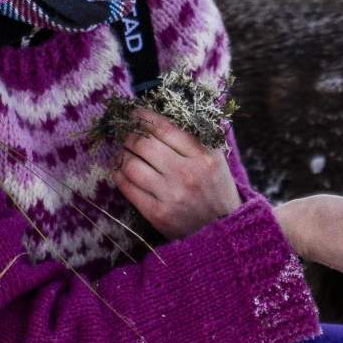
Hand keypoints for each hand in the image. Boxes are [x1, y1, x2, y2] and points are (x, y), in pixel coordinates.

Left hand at [116, 108, 241, 239]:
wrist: (223, 229)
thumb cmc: (216, 187)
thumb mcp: (215, 157)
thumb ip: (194, 135)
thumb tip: (160, 114)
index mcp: (204, 156)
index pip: (165, 128)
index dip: (144, 117)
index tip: (135, 113)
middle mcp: (187, 174)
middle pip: (144, 145)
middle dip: (129, 135)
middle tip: (126, 133)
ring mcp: (172, 195)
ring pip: (132, 166)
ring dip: (121, 155)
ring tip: (123, 152)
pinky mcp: (158, 214)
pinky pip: (128, 189)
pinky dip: (119, 175)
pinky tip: (120, 170)